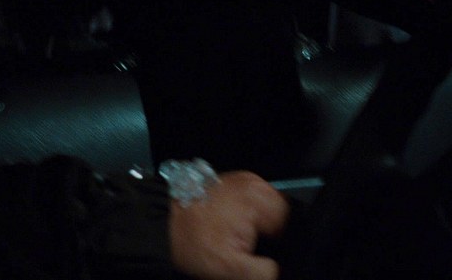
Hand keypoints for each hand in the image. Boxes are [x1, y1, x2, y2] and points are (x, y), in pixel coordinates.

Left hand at [169, 171, 289, 279]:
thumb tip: (278, 270)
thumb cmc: (191, 242)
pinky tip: (230, 227)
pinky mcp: (232, 184)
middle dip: (268, 234)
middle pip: (280, 215)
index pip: (290, 224)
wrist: (162, 226)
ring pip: (266, 210)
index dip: (279, 244)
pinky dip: (246, 217)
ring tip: (234, 236)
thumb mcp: (230, 269)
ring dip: (257, 226)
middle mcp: (253, 184)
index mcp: (258, 199)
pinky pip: (251, 203)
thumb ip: (263, 272)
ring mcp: (242, 181)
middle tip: (244, 246)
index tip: (260, 252)